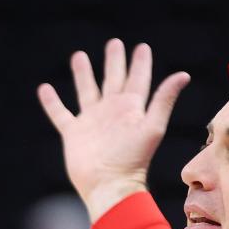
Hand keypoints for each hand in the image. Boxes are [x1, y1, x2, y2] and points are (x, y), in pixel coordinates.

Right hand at [37, 39, 190, 221]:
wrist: (109, 185)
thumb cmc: (133, 159)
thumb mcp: (152, 126)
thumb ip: (164, 99)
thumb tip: (183, 75)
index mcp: (131, 109)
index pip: (138, 80)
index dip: (140, 63)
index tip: (142, 47)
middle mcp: (112, 112)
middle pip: (113, 80)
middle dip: (114, 62)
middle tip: (115, 43)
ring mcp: (92, 122)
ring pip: (86, 91)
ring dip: (83, 74)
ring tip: (79, 55)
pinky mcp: (74, 134)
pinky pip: (60, 114)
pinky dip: (52, 102)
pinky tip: (44, 89)